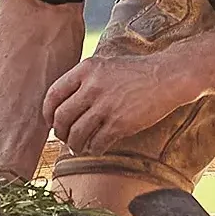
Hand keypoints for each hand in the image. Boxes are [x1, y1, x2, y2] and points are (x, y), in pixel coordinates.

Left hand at [45, 51, 198, 153]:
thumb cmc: (135, 72)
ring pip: (77, 133)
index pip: (53, 94)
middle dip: (60, 132)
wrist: (166, 77)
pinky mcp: (120, 123)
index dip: (48, 112)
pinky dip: (93, 149)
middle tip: (64, 137)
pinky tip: (96, 148)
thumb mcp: (104, 65)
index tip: (50, 122)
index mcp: (85, 70)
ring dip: (75, 144)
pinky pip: (97, 142)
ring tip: (78, 147)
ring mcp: (105, 106)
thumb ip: (83, 80)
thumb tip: (63, 105)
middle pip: (62, 117)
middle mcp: (92, 87)